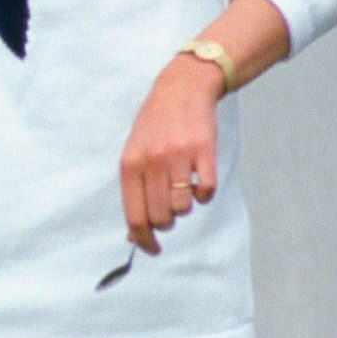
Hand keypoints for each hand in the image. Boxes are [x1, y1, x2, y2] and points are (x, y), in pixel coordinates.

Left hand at [119, 54, 221, 256]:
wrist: (182, 89)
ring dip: (186, 206)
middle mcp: (152, 162)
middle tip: (170, 210)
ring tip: (183, 187)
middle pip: (161, 217)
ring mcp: (178, 156)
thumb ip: (134, 192)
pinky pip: (206, 191)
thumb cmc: (155, 127)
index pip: (135, 217)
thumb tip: (134, 234)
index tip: (152, 249)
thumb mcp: (134, 154)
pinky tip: (198, 180)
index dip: (143, 240)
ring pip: (184, 208)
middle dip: (167, 223)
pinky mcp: (204, 151)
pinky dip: (204, 194)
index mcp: (130, 165)